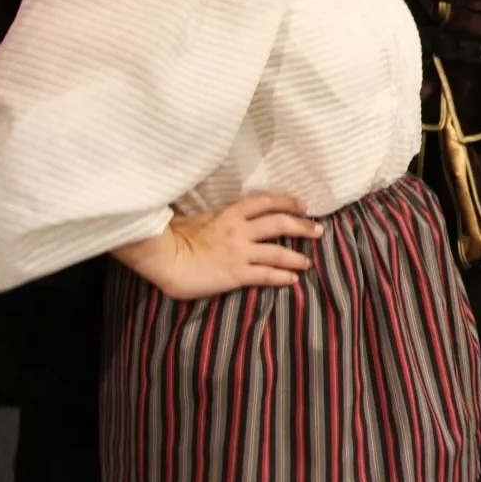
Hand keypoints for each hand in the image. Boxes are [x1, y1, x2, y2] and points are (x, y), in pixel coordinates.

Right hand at [111, 192, 321, 299]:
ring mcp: (240, 252)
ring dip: (296, 257)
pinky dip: (282, 277)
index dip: (286, 201)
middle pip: (279, 223)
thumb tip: (217, 216)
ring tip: (307, 263)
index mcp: (229, 213)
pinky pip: (266, 275)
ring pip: (278, 251)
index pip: (265, 201)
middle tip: (318, 229)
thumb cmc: (172, 237)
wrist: (162, 257)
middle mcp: (240, 230)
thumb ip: (213, 217)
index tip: (302, 204)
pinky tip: (292, 280)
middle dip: (302, 226)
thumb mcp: (195, 218)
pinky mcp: (236, 273)